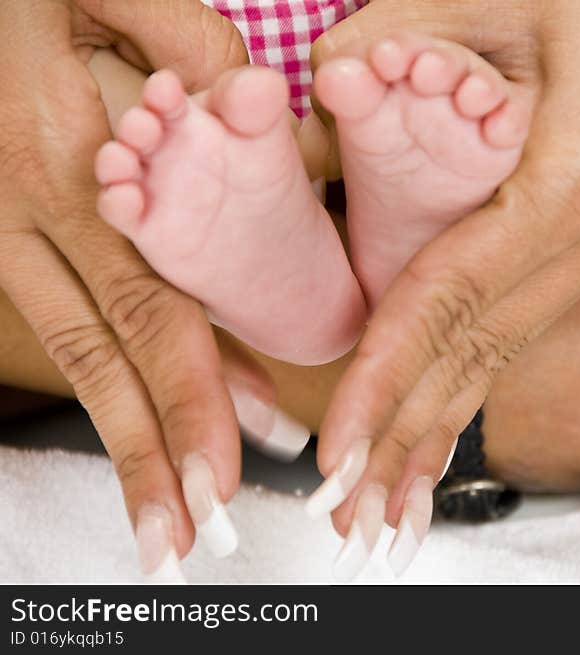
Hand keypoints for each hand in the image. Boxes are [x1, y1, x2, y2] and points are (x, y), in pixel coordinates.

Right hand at [0, 0, 254, 579]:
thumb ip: (182, 45)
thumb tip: (258, 105)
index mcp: (64, 164)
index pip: (149, 304)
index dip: (194, 389)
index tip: (233, 465)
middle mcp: (30, 216)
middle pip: (108, 354)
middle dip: (154, 451)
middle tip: (194, 535)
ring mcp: (3, 231)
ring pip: (76, 353)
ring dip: (126, 440)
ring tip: (169, 517)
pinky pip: (64, 316)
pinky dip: (113, 376)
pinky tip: (154, 416)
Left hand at [308, 0, 579, 544]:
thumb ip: (393, 44)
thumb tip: (312, 97)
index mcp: (574, 183)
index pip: (450, 305)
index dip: (388, 383)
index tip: (341, 453)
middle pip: (484, 356)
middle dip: (412, 439)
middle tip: (356, 518)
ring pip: (511, 349)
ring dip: (448, 423)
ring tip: (396, 497)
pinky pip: (532, 315)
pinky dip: (482, 372)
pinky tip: (454, 408)